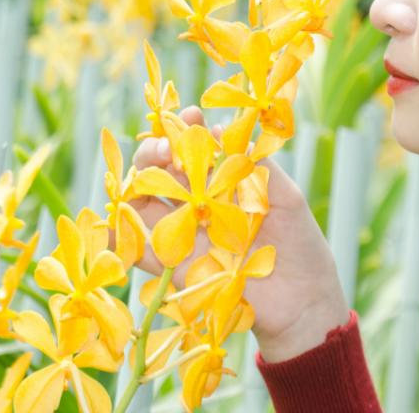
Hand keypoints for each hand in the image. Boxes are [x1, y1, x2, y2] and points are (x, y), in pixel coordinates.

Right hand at [130, 106, 350, 361]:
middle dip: (156, 150)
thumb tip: (221, 130)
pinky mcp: (177, 267)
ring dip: (139, 181)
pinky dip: (120, 236)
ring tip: (149, 170)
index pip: (199, 148)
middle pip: (163, 170)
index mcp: (227, 183)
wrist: (303, 302)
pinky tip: (114, 221)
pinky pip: (141, 250)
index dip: (189, 129)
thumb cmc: (301, 244)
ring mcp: (187, 234)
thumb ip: (256, 165)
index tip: (191, 115)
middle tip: (165, 146)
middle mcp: (201, 204)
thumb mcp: (286, 196)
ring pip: (145, 202)